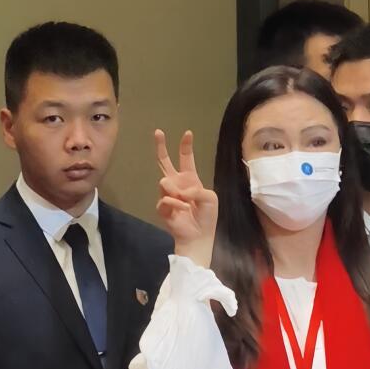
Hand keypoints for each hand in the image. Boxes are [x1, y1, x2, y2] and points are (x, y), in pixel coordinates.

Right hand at [155, 129, 218, 266]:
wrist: (199, 236)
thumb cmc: (207, 217)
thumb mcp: (210, 198)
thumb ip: (198, 189)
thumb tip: (182, 190)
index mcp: (190, 179)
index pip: (186, 158)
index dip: (185, 146)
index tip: (187, 133)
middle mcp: (177, 184)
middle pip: (165, 162)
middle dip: (161, 146)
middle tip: (158, 132)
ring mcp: (168, 195)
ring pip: (164, 182)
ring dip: (176, 190)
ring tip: (185, 200)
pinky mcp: (162, 207)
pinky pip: (165, 199)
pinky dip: (176, 204)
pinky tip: (183, 210)